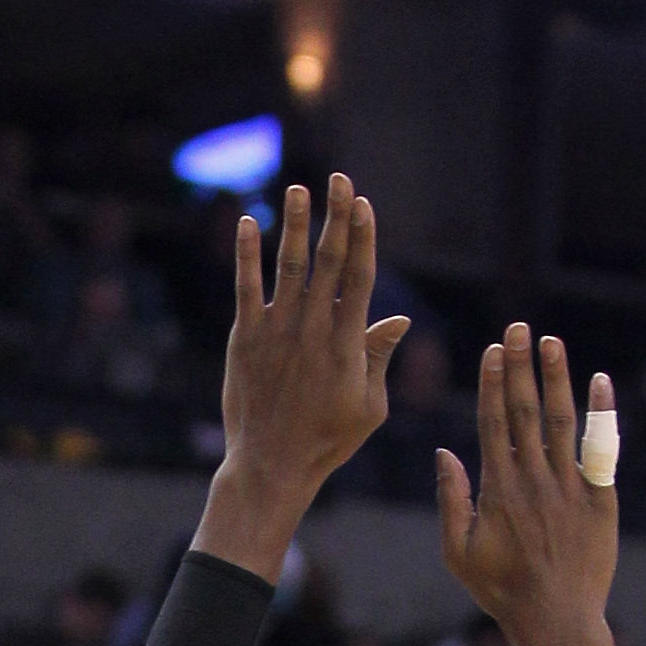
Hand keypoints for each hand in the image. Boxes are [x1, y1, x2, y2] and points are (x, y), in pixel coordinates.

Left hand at [199, 177, 410, 575]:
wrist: (270, 467)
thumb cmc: (325, 441)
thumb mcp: (368, 405)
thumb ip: (379, 356)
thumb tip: (400, 319)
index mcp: (347, 343)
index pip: (359, 277)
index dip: (363, 236)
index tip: (365, 203)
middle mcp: (312, 329)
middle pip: (328, 261)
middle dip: (336, 216)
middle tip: (340, 178)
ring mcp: (276, 332)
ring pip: (289, 266)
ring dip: (295, 224)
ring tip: (299, 188)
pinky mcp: (245, 340)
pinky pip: (246, 288)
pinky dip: (247, 255)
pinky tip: (247, 222)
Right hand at [437, 327, 619, 645]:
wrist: (556, 618)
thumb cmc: (502, 591)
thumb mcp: (460, 553)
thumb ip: (451, 501)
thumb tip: (444, 453)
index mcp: (498, 489)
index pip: (492, 422)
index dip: (492, 383)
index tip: (493, 350)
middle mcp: (533, 478)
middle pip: (525, 410)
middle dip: (520, 366)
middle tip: (518, 328)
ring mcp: (568, 484)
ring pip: (561, 418)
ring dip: (556, 377)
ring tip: (551, 342)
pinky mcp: (599, 496)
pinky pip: (600, 446)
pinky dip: (600, 412)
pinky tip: (599, 381)